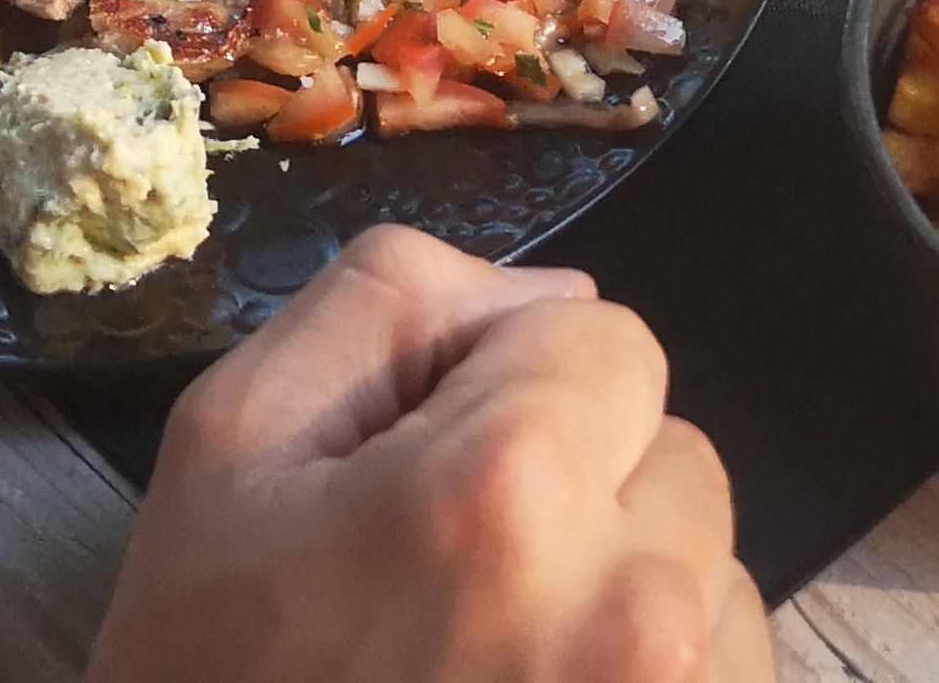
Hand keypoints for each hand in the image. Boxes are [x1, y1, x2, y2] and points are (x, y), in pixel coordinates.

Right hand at [87, 226, 769, 682]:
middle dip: (583, 488)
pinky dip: (656, 680)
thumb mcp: (228, 445)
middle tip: (455, 584)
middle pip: (673, 455)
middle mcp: (634, 604)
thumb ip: (390, 305)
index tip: (434, 471)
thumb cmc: (208, 675)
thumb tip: (555, 295)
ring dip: (625, 594)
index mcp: (509, 489)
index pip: (611, 340)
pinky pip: (730, 669)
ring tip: (496, 665)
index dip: (513, 385)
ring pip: (710, 572)